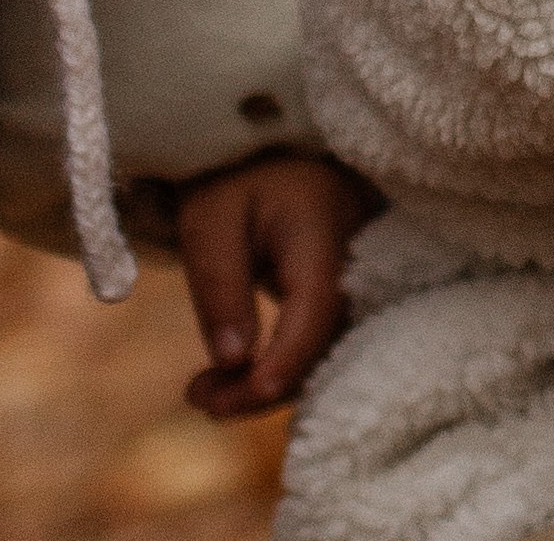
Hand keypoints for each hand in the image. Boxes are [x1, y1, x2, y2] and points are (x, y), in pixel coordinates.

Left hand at [173, 152, 376, 417]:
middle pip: (322, 347)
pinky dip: (275, 369)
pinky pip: (315, 346)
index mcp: (321, 235)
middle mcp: (353, 268)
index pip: (316, 310)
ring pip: (321, 355)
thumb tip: (233, 360)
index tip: (244, 392)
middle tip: (200, 401)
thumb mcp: (210, 217)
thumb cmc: (233, 177)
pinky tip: (229, 378)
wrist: (266, 152)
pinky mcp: (338, 302)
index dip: (285, 360)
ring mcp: (353, 288)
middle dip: (263, 387)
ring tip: (202, 395)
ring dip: (264, 384)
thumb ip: (220, 283)